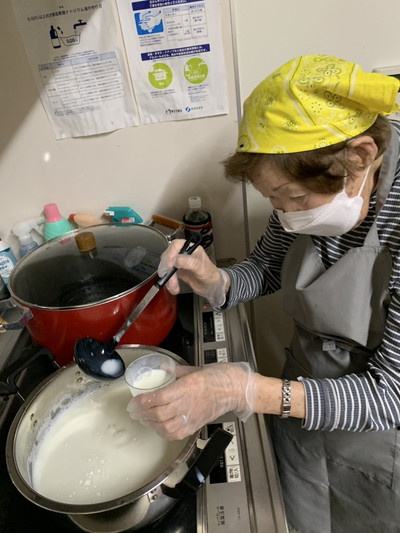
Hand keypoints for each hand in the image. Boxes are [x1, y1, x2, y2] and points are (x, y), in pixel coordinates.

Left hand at [126, 363, 253, 439]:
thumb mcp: (194, 368)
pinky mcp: (195, 425)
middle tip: (133, 410)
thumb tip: (161, 369)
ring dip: (150, 424)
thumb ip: (175, 371)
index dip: (144, 401)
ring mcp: (192, 417)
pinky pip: (175, 434)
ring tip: (142, 418)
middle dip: (142, 413)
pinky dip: (162, 432)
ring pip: (165, 427)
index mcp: (188, 387)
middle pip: (159, 414)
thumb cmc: (219, 377)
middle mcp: (189, 404)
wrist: (236, 389)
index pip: (160, 398)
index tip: (135, 401)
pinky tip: (157, 427)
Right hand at [158, 239, 229, 306]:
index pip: (176, 245)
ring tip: (174, 286)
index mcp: (191, 248)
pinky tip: (174, 287)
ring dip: (167, 278)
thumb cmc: (211, 275)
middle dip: (167, 268)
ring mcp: (179, 262)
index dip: (170, 254)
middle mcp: (184, 254)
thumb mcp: (202, 268)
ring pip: (166, 266)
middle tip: (169, 278)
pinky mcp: (177, 271)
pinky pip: (168, 275)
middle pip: (168, 256)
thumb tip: (176, 259)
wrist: (212, 287)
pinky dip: (168, 282)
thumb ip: (189, 262)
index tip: (170, 265)